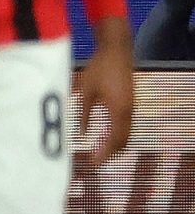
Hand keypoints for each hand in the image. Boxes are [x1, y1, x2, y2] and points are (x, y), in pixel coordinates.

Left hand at [75, 16, 134, 169]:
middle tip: (96, 161)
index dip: (104, 153)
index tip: (93, 163)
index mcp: (118, 111)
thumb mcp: (85, 92)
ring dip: (115, 144)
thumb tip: (82, 134)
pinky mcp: (129, 101)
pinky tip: (105, 135)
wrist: (116, 50)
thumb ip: (83, 114)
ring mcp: (131, 106)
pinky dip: (117, 134)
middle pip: (124, 140)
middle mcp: (128, 111)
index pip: (114, 140)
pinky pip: (126, 124)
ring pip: (127, 133)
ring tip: (100, 152)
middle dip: (111, 153)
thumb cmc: (99, 69)